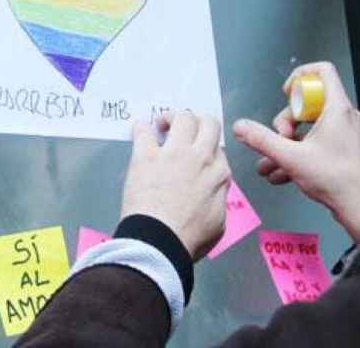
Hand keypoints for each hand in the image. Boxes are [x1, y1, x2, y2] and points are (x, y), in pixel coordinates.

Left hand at [121, 111, 230, 260]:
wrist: (160, 241)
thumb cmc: (188, 238)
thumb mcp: (218, 223)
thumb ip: (218, 199)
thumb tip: (214, 192)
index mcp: (218, 174)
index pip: (218, 148)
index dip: (207, 148)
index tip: (197, 153)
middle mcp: (200, 157)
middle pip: (208, 123)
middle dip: (199, 122)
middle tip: (186, 130)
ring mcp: (173, 153)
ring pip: (182, 117)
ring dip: (173, 117)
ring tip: (163, 125)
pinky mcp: (147, 155)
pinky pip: (144, 130)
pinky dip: (141, 127)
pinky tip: (140, 130)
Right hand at [232, 62, 359, 241]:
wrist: (359, 207)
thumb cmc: (339, 180)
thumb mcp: (291, 157)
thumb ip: (262, 140)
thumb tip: (242, 127)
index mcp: (337, 109)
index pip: (322, 71)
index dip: (299, 77)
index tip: (286, 94)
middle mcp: (343, 117)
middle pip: (307, 103)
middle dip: (286, 121)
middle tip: (281, 137)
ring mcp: (343, 134)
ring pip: (308, 127)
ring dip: (287, 143)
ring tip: (274, 162)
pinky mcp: (341, 150)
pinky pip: (315, 143)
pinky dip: (298, 154)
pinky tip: (281, 174)